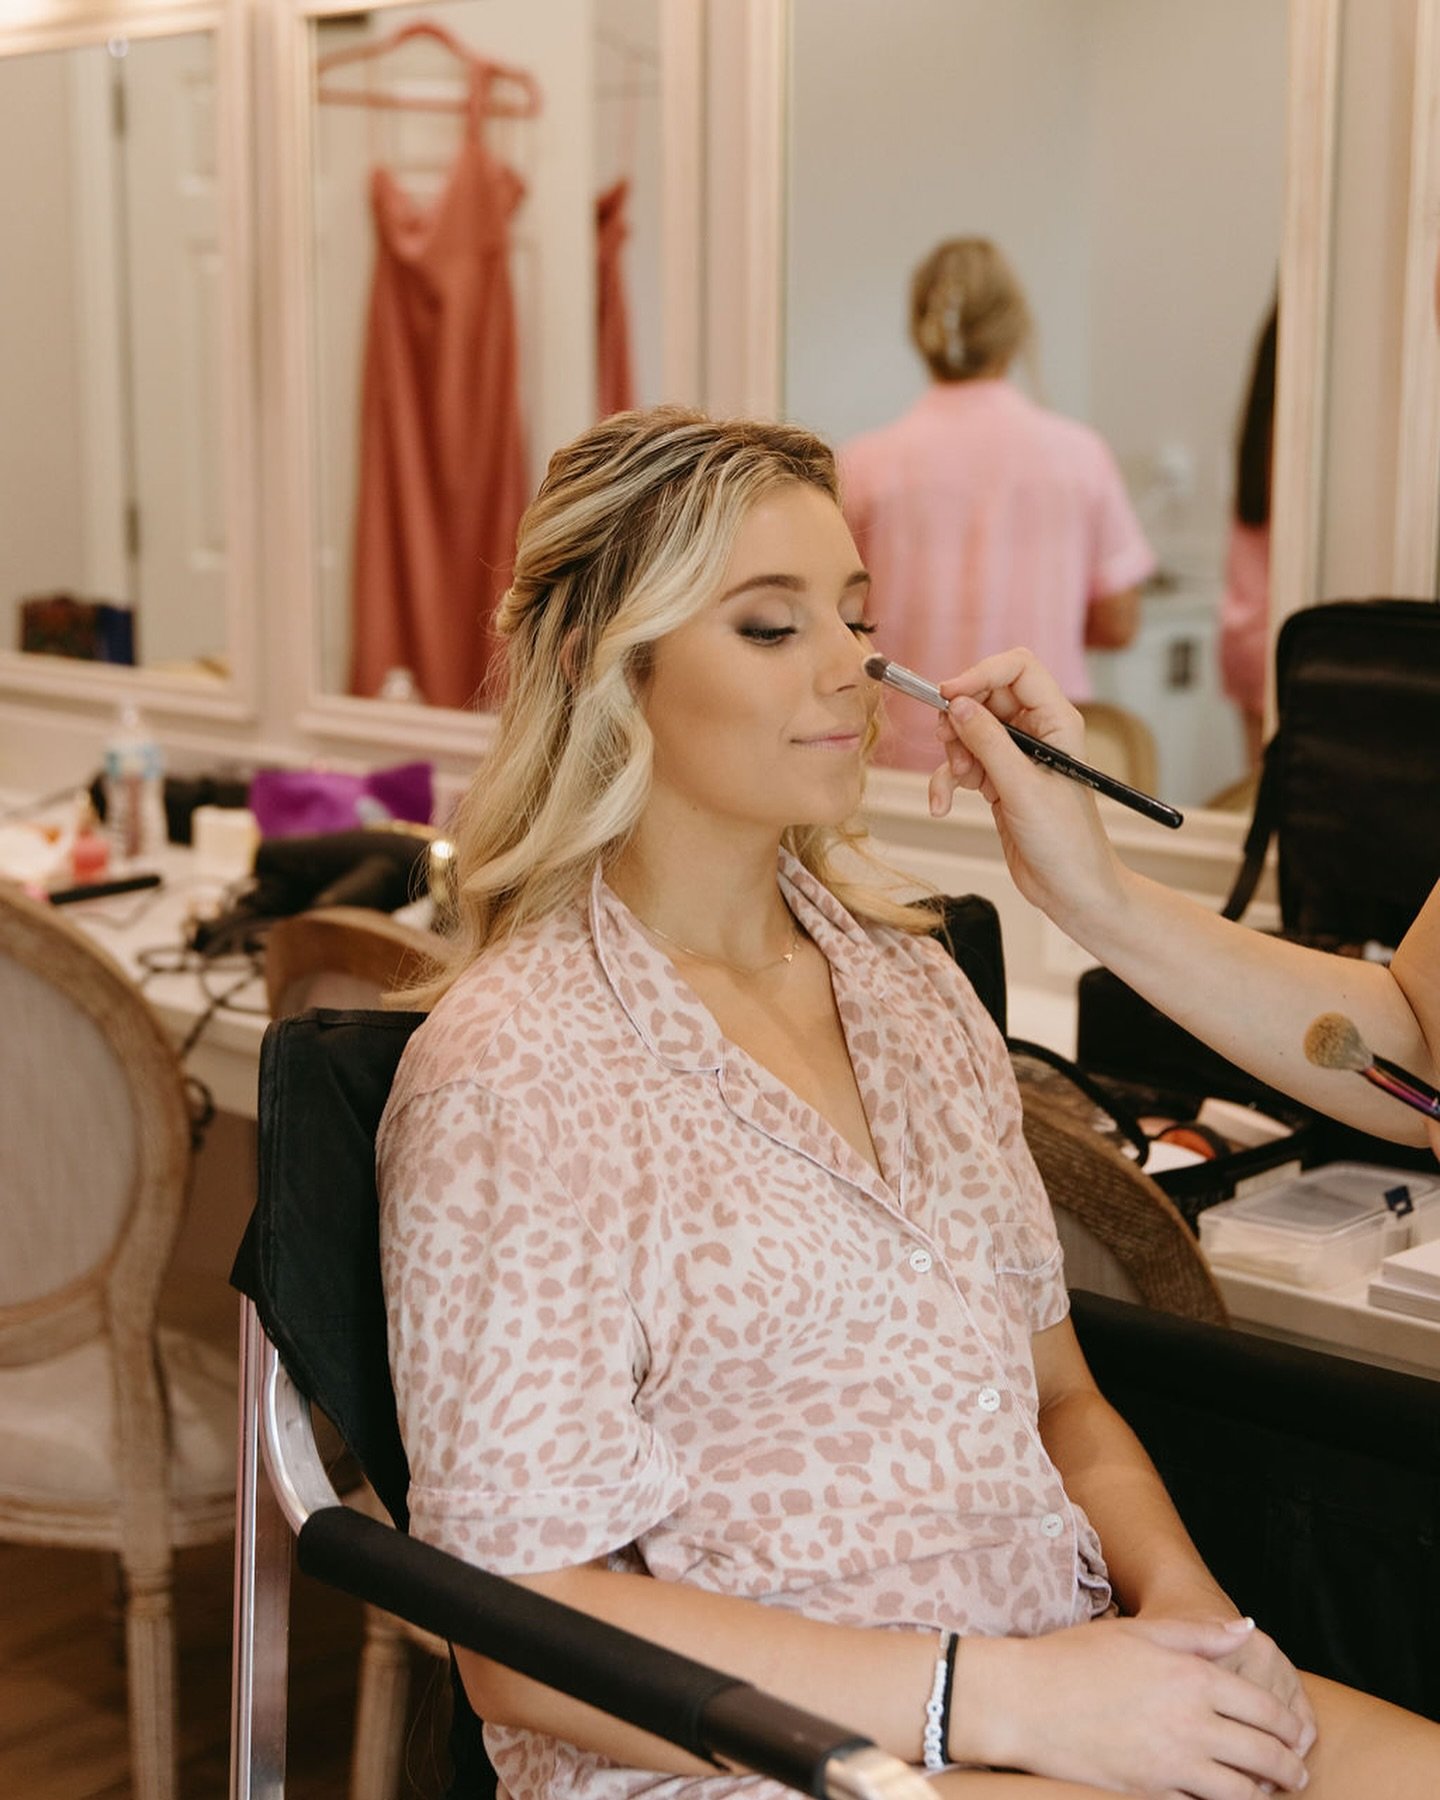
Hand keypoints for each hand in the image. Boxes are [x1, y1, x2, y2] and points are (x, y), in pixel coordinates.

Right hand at [925, 649, 1124, 935]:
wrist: (1071, 889)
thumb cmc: (1066, 841)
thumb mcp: (1022, 787)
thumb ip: (988, 742)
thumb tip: (956, 704)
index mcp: (1056, 721)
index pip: (1017, 669)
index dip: (980, 673)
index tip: (947, 695)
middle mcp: (1037, 732)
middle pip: (985, 696)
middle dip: (960, 718)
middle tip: (946, 741)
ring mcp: (1015, 757)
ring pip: (968, 731)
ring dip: (952, 753)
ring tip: (960, 781)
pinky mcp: (998, 781)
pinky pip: (962, 765)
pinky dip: (947, 781)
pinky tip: (942, 805)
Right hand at [960, 1616, 1311, 1798]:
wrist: (1025, 1701)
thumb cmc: (1076, 1658)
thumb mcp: (1139, 1633)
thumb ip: (1199, 1634)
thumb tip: (1247, 1630)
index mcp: (1192, 1678)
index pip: (1265, 1710)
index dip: (1290, 1727)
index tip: (1298, 1734)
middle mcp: (1191, 1723)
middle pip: (1264, 1756)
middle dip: (1289, 1767)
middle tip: (1297, 1773)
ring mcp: (1171, 1763)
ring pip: (1241, 1793)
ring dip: (1263, 1794)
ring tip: (1268, 1792)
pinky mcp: (1149, 1793)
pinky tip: (1221, 1799)